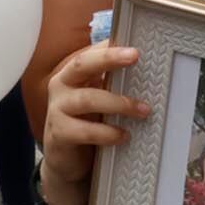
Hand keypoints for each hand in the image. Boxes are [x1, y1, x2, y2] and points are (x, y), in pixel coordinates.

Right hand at [39, 41, 150, 171]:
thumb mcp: (98, 100)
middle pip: (82, 65)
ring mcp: (57, 109)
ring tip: (143, 110)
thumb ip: (112, 84)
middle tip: (134, 55)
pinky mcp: (59, 134)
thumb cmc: (86, 124)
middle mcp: (61, 86)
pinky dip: (107, 133)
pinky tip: (123, 135)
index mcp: (72, 74)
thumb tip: (147, 69)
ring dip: (119, 103)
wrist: (65, 161)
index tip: (133, 44)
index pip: (91, 52)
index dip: (110, 47)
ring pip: (87, 99)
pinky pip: (85, 131)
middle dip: (109, 58)